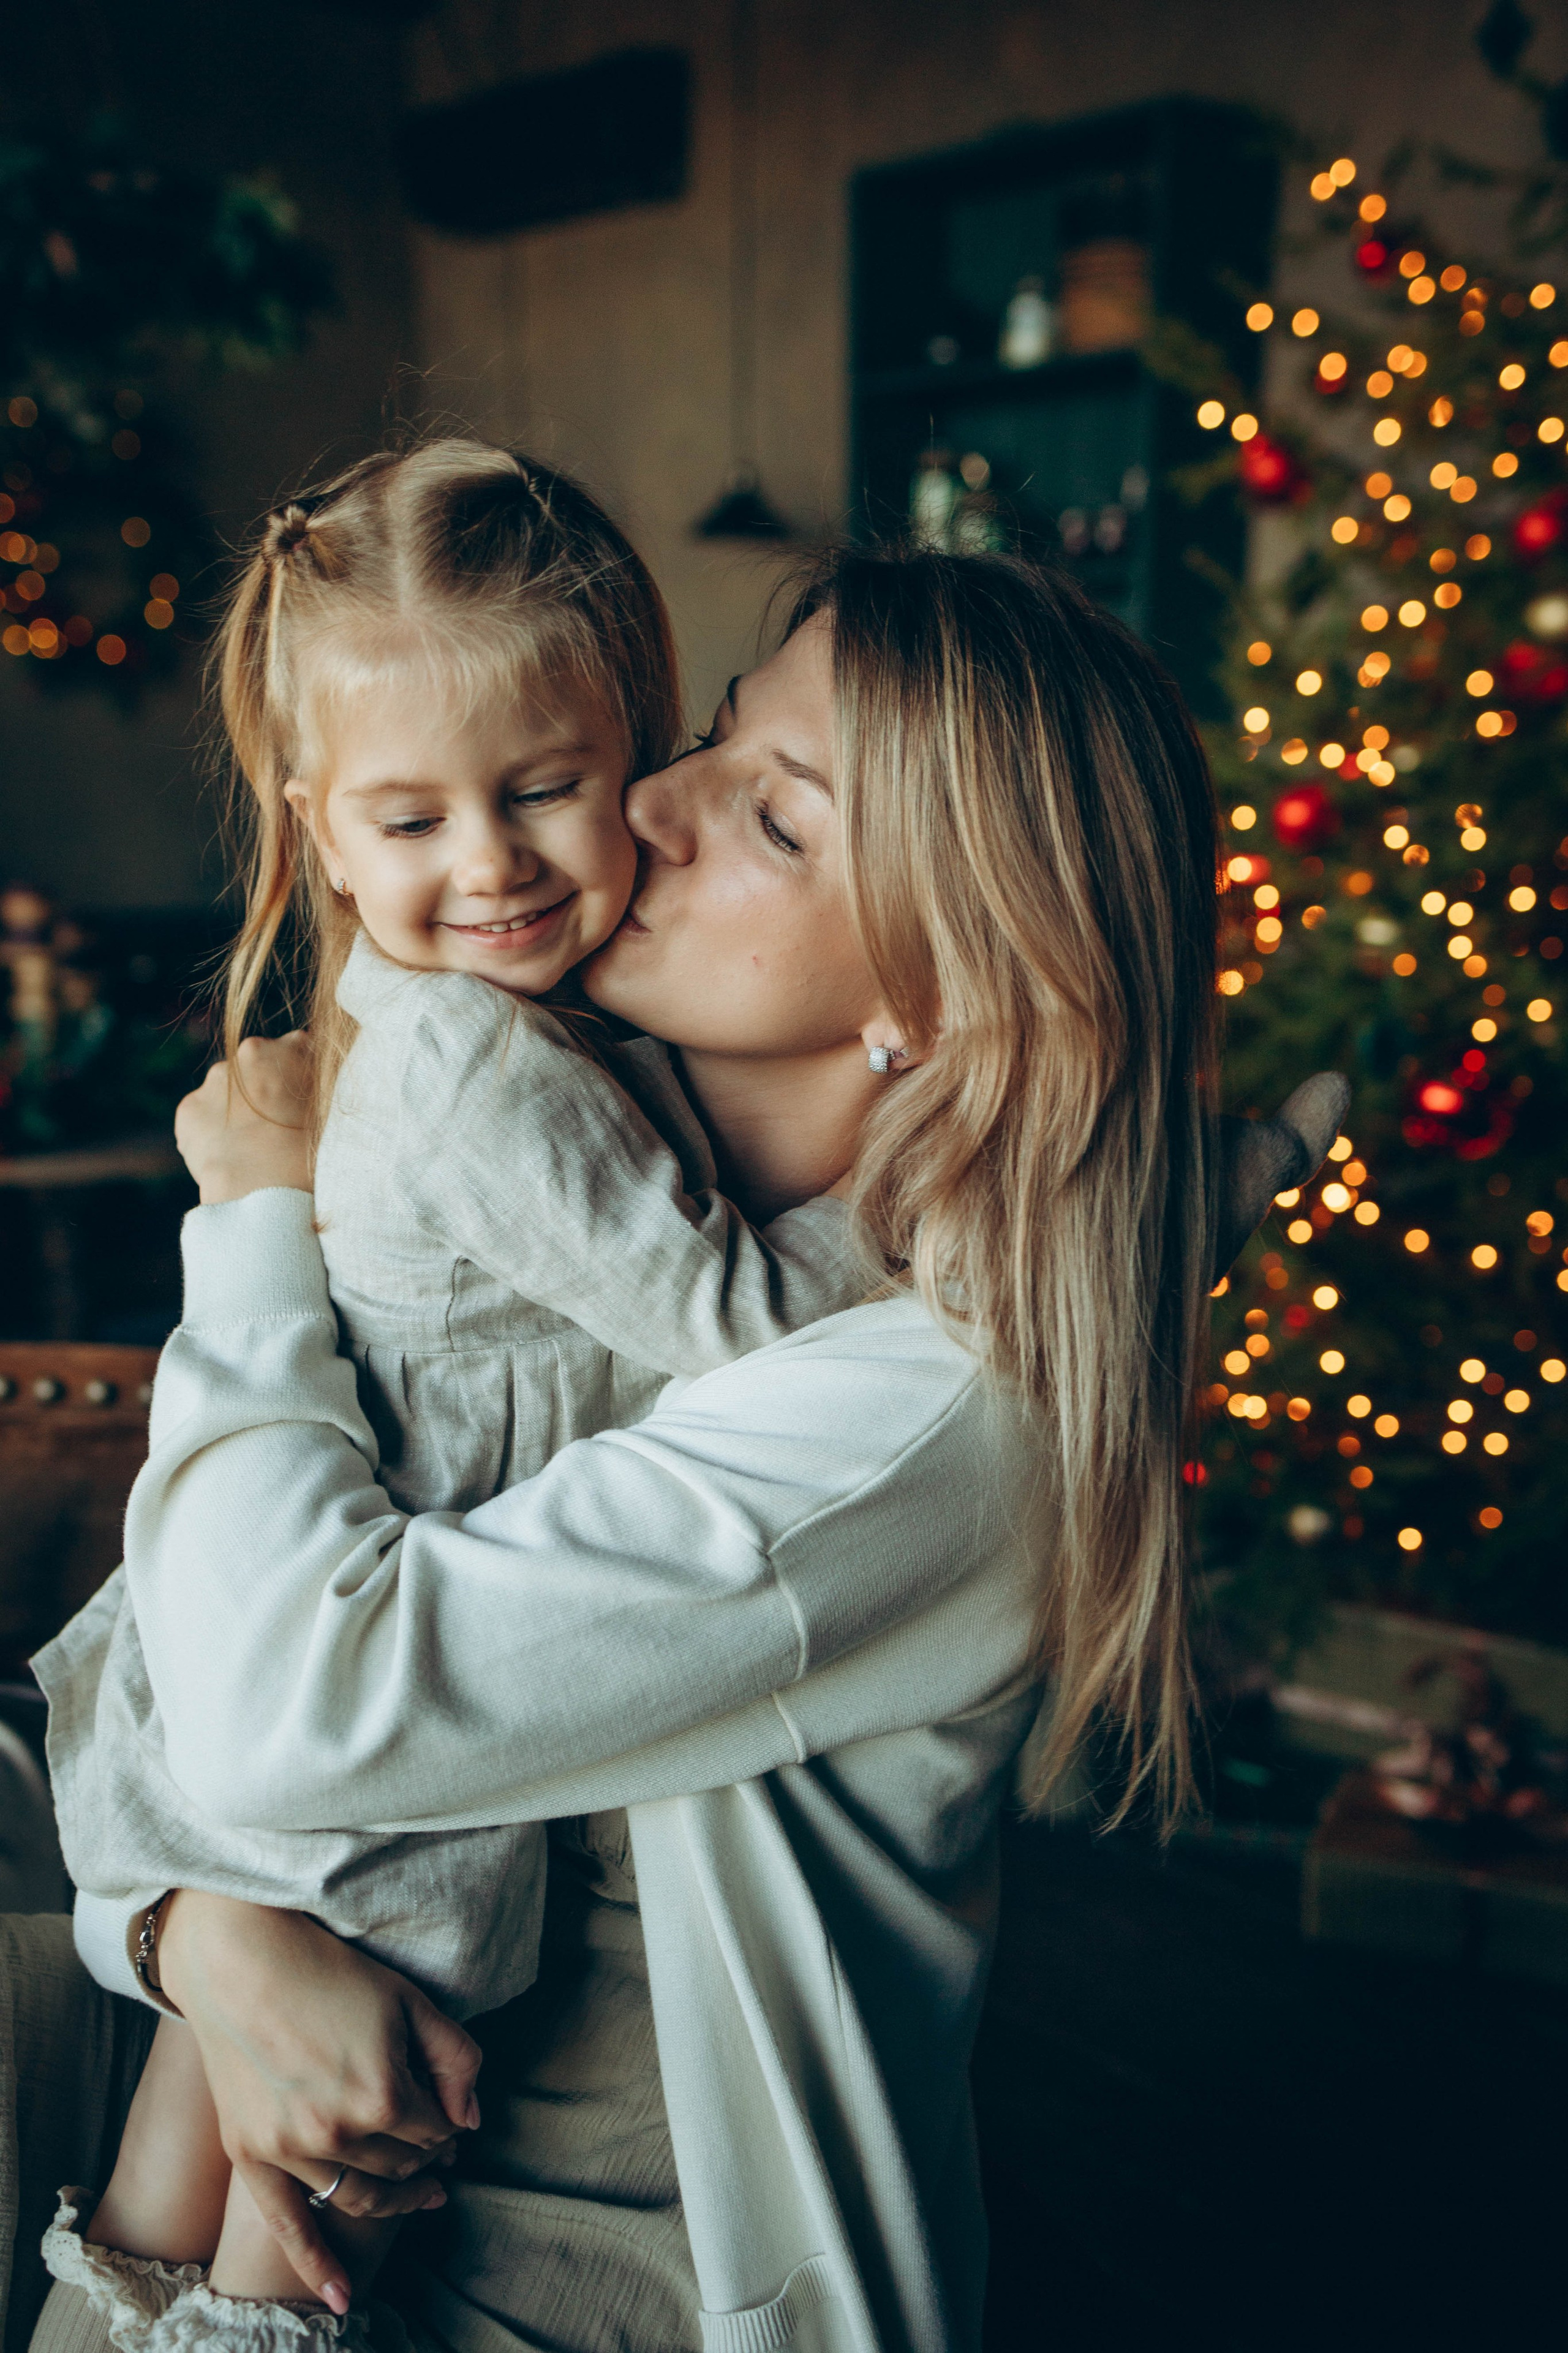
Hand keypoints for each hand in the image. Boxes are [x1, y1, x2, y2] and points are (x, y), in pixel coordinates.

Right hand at [156, 1893, 480, 2307]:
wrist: (239, 1962)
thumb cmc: (330, 1973)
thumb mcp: (409, 2001)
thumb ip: (455, 2059)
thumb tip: (470, 2121)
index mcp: (384, 2093)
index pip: (438, 2132)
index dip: (450, 2127)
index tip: (451, 2119)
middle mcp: (338, 2132)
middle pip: (402, 2167)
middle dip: (426, 2161)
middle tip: (437, 2152)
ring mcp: (290, 2150)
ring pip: (360, 2196)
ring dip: (394, 2199)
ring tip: (419, 2194)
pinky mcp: (251, 2156)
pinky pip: (286, 2227)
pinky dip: (315, 2266)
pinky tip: (341, 2300)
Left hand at [175, 1033, 313, 1204]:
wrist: (263, 1185)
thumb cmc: (308, 1149)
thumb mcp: (327, 1109)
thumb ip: (314, 1084)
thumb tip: (308, 1080)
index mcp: (286, 1049)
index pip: (294, 1051)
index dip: (298, 1077)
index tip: (301, 1102)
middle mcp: (243, 1056)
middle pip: (254, 1069)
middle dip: (262, 1090)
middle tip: (276, 1126)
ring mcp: (212, 1082)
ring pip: (225, 1092)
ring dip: (235, 1110)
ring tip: (250, 1146)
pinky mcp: (188, 1110)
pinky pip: (201, 1117)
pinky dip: (211, 1131)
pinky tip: (227, 1154)